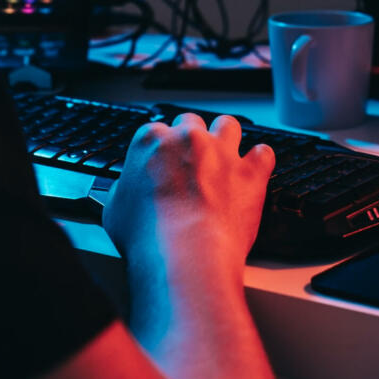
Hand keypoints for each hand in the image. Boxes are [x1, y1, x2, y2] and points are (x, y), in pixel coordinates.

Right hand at [103, 113, 275, 266]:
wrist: (186, 256)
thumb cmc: (148, 237)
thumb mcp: (115, 210)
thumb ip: (124, 189)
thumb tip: (128, 189)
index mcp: (152, 142)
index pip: (156, 131)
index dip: (160, 150)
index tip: (162, 164)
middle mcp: (189, 139)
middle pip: (191, 122)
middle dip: (191, 140)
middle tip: (190, 164)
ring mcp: (223, 153)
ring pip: (228, 125)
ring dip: (226, 138)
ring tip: (223, 158)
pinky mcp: (251, 172)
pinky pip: (263, 152)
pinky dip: (259, 161)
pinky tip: (253, 172)